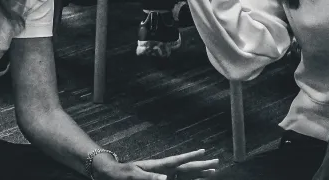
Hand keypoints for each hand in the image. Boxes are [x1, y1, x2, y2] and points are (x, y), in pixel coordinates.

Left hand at [95, 148, 220, 179]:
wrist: (112, 175)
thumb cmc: (122, 174)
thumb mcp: (133, 176)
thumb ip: (149, 178)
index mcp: (158, 166)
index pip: (178, 160)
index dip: (191, 156)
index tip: (203, 151)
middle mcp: (164, 170)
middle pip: (187, 167)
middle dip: (201, 165)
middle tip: (217, 162)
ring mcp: (163, 176)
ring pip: (185, 175)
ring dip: (198, 173)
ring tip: (212, 171)